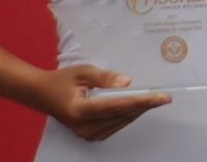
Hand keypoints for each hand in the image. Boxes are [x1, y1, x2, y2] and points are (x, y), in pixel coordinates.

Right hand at [34, 64, 170, 141]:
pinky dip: (128, 115)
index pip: (117, 106)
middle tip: (164, 97)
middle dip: (144, 106)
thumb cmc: (62, 80)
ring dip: (138, 111)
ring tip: (155, 100)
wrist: (43, 95)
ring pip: (121, 122)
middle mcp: (84, 127)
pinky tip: (138, 106)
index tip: (160, 97)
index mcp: (80, 111)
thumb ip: (104, 77)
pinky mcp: (91, 135)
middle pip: (122, 115)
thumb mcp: (82, 71)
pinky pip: (115, 125)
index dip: (141, 102)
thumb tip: (127, 83)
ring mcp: (87, 134)